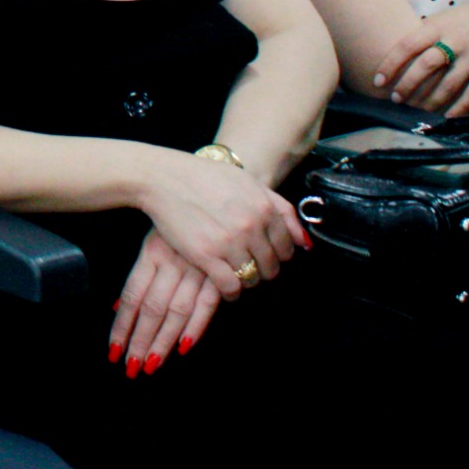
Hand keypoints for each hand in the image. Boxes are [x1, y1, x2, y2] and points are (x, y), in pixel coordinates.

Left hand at [108, 230, 223, 373]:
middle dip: (139, 340)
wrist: (223, 189)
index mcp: (152, 253)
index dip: (122, 325)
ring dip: (163, 340)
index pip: (131, 295)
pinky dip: (195, 326)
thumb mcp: (158, 238)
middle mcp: (171, 262)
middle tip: (130, 368)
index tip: (113, 350)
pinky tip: (184, 347)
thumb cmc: (186, 217)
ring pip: (175, 311)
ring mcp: (196, 267)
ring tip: (151, 365)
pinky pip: (206, 304)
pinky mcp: (220, 271)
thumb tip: (117, 308)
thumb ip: (141, 276)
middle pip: (150, 308)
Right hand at [135, 149, 307, 304]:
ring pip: (252, 278)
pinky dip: (231, 291)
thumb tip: (304, 242)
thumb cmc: (205, 177)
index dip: (277, 254)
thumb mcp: (248, 182)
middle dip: (263, 268)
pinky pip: (230, 286)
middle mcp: (250, 226)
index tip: (266, 254)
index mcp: (264, 208)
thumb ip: (281, 209)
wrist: (164, 178)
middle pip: (271, 266)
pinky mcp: (206, 256)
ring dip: (247, 280)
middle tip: (249, 263)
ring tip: (235, 271)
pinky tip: (225, 285)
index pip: (287, 248)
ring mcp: (229, 242)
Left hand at [372, 1, 468, 114]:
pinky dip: (460, 107)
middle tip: (396, 98)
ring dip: (431, 100)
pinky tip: (448, 116)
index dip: (390, 64)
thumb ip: (423, 37)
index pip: (407, 46)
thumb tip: (395, 57)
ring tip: (418, 109)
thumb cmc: (463, 21)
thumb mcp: (442, 21)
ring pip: (448, 83)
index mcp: (438, 26)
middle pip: (426, 65)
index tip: (378, 81)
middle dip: (408, 85)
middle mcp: (455, 40)